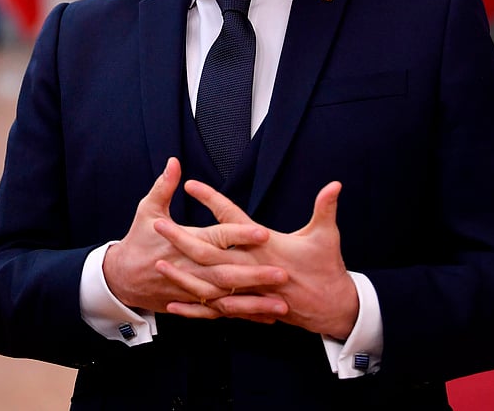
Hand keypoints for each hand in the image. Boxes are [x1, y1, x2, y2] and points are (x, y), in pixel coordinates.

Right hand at [102, 158, 269, 312]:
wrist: (121, 279)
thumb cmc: (138, 241)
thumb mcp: (148, 210)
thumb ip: (163, 186)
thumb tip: (174, 163)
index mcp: (184, 242)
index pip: (217, 238)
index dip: (239, 235)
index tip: (263, 233)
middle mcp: (192, 268)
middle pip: (227, 273)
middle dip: (255, 275)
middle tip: (283, 274)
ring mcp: (193, 289)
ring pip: (227, 298)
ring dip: (254, 303)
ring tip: (280, 305)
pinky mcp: (194, 303)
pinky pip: (222, 313)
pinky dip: (243, 316)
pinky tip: (266, 318)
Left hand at [154, 180, 359, 338]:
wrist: (332, 309)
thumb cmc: (327, 269)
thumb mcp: (327, 236)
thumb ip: (325, 208)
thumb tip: (335, 184)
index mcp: (267, 247)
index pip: (233, 219)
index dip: (212, 201)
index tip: (191, 185)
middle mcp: (253, 269)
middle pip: (210, 253)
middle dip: (182, 239)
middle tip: (159, 225)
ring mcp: (248, 291)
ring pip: (208, 284)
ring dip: (183, 274)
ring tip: (159, 261)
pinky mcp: (248, 307)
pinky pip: (216, 309)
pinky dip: (195, 307)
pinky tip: (174, 303)